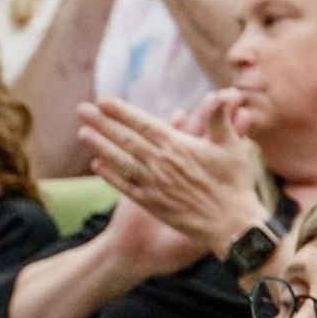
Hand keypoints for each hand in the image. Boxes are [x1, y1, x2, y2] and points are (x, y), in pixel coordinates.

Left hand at [77, 92, 256, 259]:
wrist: (229, 223)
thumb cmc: (235, 182)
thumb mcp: (232, 146)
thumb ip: (220, 120)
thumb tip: (221, 93)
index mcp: (178, 146)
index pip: (143, 124)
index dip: (122, 112)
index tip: (104, 101)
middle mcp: (160, 164)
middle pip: (125, 140)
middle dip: (103, 124)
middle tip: (82, 110)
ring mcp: (153, 185)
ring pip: (120, 161)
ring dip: (100, 146)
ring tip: (82, 133)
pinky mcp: (150, 204)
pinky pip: (125, 187)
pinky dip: (110, 175)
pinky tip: (96, 165)